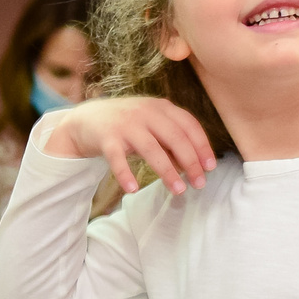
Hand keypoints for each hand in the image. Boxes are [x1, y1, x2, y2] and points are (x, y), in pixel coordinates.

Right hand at [42, 97, 215, 197]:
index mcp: (161, 107)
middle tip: (200, 184)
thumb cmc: (128, 126)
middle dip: (191, 162)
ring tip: (179, 191)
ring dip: (167, 172)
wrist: (87, 119)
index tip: (211, 167)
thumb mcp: (152, 128)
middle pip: (175, 137)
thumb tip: (194, 167)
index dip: (202, 146)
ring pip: (151, 149)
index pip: (189, 124)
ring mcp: (125, 124)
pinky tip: (133, 190)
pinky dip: (125, 174)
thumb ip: (172, 144)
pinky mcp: (107, 137)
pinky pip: (118, 158)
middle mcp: (145, 112)